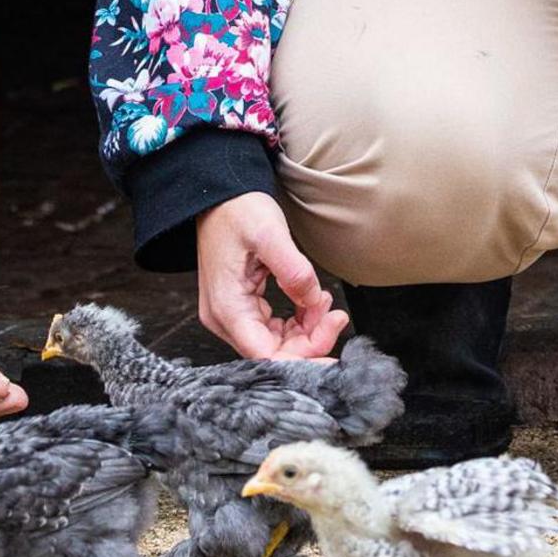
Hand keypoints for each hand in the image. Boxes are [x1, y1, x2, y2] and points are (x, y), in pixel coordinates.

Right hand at [194, 192, 348, 359]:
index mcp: (227, 307)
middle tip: (336, 316)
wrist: (221, 197)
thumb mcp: (269, 233)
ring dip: (307, 330)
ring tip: (326, 303)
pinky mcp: (242, 307)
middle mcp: (225, 318)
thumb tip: (313, 301)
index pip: (265, 355)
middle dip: (310, 340)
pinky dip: (297, 321)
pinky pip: (273, 328)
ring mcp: (232, 314)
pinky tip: (312, 302)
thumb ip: (294, 270)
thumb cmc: (237, 211)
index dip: (301, 359)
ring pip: (276, 342)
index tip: (331, 350)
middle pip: (273, 352)